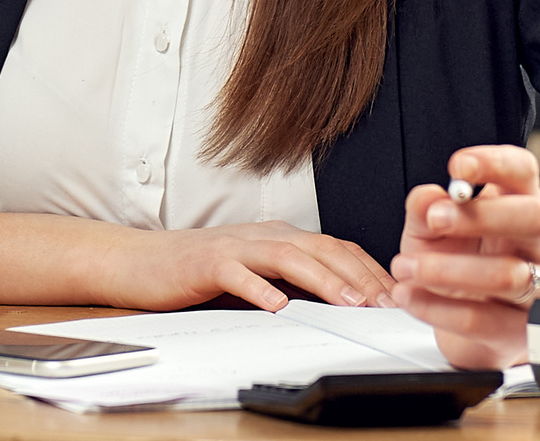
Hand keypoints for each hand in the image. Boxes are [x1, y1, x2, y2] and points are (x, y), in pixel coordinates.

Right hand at [98, 220, 396, 311]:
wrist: (143, 262)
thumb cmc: (200, 271)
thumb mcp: (256, 274)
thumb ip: (292, 282)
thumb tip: (341, 304)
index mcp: (279, 236)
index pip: (335, 247)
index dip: (368, 269)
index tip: (396, 295)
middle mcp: (263, 234)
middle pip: (320, 247)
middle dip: (358, 275)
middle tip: (387, 302)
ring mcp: (235, 246)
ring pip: (288, 257)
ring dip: (323, 280)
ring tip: (349, 302)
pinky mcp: (207, 262)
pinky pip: (238, 274)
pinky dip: (259, 288)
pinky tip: (277, 305)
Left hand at [390, 144, 539, 368]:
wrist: (466, 316)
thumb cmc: (455, 260)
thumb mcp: (428, 229)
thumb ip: (423, 209)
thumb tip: (428, 198)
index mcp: (517, 203)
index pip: (523, 171)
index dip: (496, 163)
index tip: (457, 167)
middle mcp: (537, 242)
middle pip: (535, 217)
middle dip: (482, 216)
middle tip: (434, 219)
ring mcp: (538, 287)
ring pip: (510, 276)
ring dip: (449, 270)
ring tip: (406, 267)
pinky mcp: (519, 330)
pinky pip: (484, 320)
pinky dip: (438, 309)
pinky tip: (409, 296)